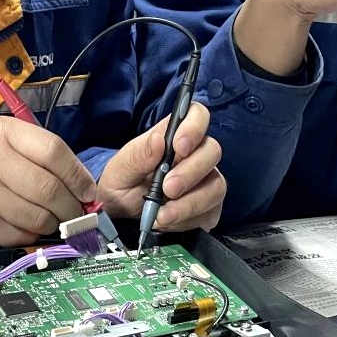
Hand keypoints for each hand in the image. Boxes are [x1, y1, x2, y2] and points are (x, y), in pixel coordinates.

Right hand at [0, 117, 97, 245]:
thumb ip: (34, 152)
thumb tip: (81, 185)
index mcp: (0, 132)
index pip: (54, 151)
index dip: (79, 175)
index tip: (89, 191)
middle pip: (50, 189)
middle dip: (72, 207)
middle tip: (77, 213)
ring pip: (39, 217)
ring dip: (55, 224)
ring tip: (55, 221)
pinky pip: (21, 235)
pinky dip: (32, 236)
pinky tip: (28, 227)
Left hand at [97, 103, 224, 231]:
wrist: (120, 215)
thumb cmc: (121, 183)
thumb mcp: (120, 169)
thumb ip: (139, 155)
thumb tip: (157, 140)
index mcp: (173, 136)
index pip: (197, 115)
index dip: (194, 127)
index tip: (178, 146)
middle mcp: (194, 154)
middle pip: (212, 151)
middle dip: (190, 172)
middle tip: (167, 189)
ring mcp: (205, 181)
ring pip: (216, 185)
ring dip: (190, 203)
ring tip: (162, 214)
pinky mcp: (208, 207)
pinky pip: (211, 212)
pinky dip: (189, 220)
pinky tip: (168, 221)